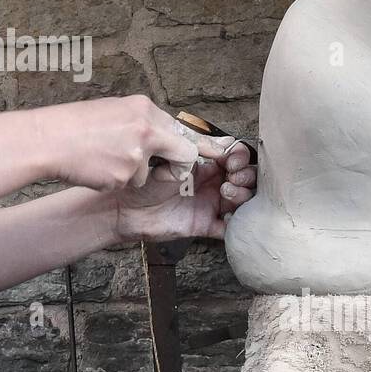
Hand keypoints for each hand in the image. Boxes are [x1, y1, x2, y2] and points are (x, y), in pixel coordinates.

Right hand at [34, 95, 232, 191]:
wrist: (47, 140)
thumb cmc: (74, 127)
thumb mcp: (113, 113)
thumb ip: (141, 123)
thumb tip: (162, 132)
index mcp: (143, 109)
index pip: (181, 130)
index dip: (200, 144)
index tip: (224, 152)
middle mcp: (146, 128)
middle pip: (181, 153)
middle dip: (174, 167)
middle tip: (155, 170)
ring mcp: (137, 153)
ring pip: (150, 173)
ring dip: (133, 174)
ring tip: (104, 161)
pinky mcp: (125, 175)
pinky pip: (131, 184)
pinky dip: (116, 181)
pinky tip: (97, 170)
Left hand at [109, 136, 255, 242]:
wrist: (124, 205)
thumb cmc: (142, 178)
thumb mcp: (170, 157)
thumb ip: (195, 149)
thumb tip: (224, 143)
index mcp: (205, 163)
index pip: (235, 157)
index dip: (239, 156)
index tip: (230, 159)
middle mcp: (211, 183)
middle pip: (245, 178)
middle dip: (245, 175)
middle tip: (232, 175)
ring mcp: (208, 204)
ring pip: (241, 201)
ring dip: (241, 195)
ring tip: (225, 191)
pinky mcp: (203, 225)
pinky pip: (228, 228)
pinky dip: (235, 224)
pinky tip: (229, 217)